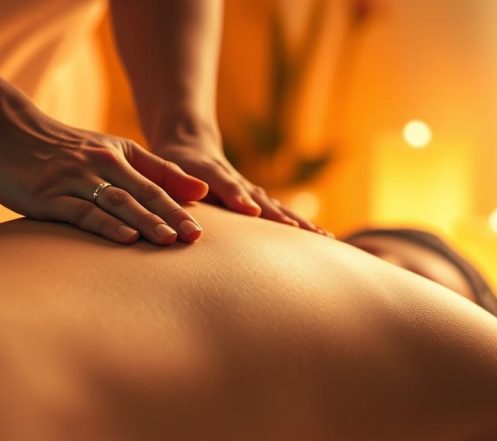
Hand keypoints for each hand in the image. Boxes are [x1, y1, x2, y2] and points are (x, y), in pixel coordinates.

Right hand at [0, 98, 209, 244]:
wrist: (1, 131)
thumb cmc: (60, 147)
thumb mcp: (110, 150)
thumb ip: (155, 169)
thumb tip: (200, 190)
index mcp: (116, 154)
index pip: (156, 182)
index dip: (180, 205)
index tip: (203, 229)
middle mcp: (98, 164)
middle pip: (142, 193)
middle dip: (170, 216)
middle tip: (194, 239)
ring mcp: (71, 180)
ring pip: (116, 202)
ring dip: (144, 221)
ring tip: (168, 240)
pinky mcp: (46, 196)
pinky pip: (81, 212)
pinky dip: (105, 225)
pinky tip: (124, 238)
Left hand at [152, 140, 331, 236]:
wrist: (191, 145)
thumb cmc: (176, 163)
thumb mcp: (171, 168)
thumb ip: (182, 180)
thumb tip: (197, 191)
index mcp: (214, 175)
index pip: (228, 186)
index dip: (239, 198)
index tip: (252, 211)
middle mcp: (239, 184)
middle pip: (265, 201)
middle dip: (286, 218)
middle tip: (308, 234)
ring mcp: (251, 192)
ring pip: (279, 208)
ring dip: (301, 223)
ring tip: (325, 238)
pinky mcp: (257, 199)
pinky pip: (280, 213)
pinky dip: (300, 224)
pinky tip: (321, 237)